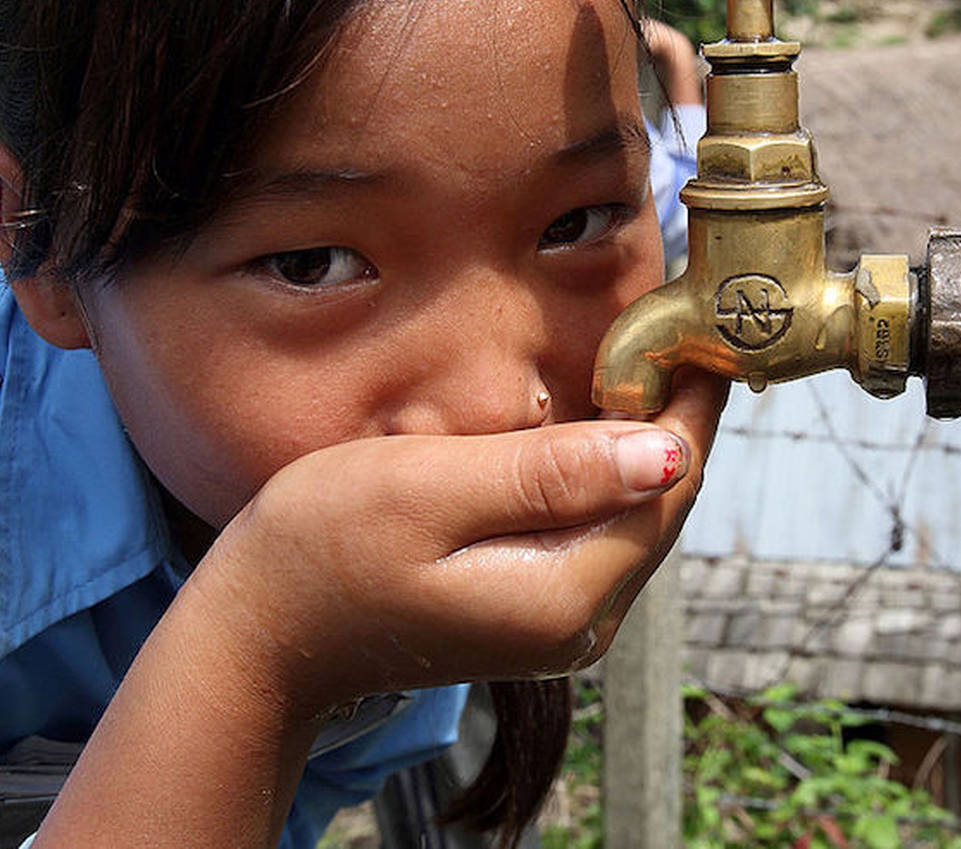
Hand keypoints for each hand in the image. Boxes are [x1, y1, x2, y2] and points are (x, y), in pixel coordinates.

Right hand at [186, 369, 726, 714]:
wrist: (258, 637)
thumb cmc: (320, 550)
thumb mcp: (429, 490)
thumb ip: (549, 474)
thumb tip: (666, 455)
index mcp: (564, 595)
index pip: (670, 483)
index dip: (692, 398)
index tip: (702, 322)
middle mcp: (579, 625)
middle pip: (663, 504)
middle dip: (679, 414)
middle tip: (683, 322)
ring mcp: (558, 627)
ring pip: (635, 517)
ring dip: (649, 442)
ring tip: (651, 354)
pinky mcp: (533, 615)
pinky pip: (597, 532)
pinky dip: (607, 473)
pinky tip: (599, 420)